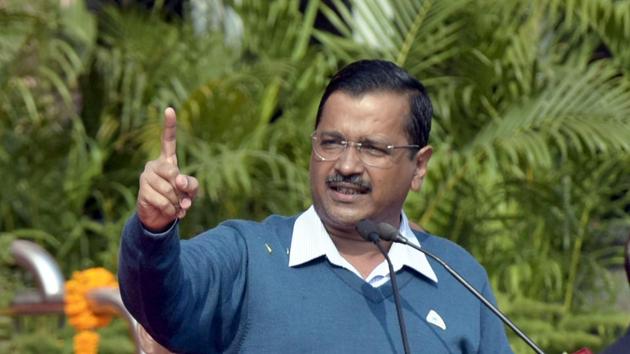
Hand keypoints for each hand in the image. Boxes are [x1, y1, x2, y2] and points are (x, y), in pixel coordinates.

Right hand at [136, 107, 198, 231]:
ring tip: (174, 205)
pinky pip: (163, 200)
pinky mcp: (142, 190)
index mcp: (168, 161)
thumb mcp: (191, 191)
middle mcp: (154, 165)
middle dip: (181, 189)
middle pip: (173, 173)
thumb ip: (191, 184)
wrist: (160, 217)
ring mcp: (146, 176)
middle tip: (181, 197)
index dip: (169, 125)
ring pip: (169, 189)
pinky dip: (170, 209)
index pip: (168, 140)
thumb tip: (179, 182)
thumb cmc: (177, 199)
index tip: (169, 109)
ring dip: (176, 201)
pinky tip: (169, 210)